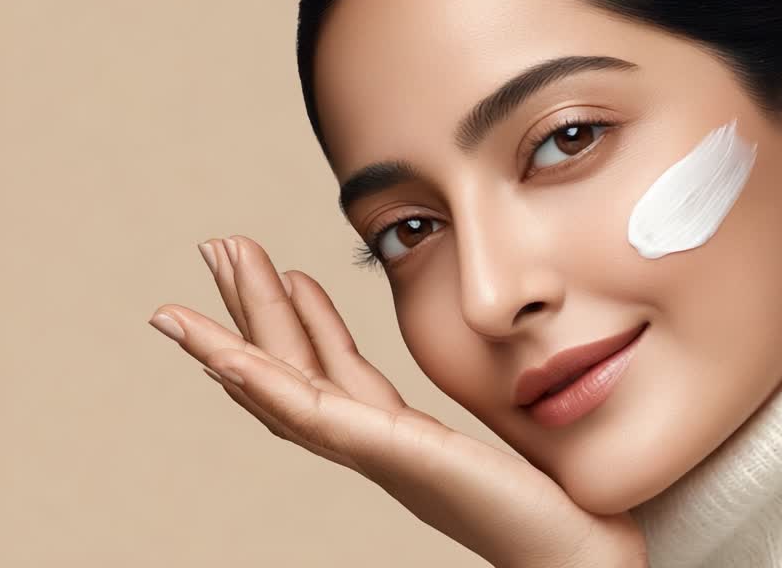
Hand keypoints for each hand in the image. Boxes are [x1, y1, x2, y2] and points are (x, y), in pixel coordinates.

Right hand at [147, 235, 647, 567]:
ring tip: (207, 272)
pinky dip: (263, 386)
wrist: (574, 550)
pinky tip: (226, 357)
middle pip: (294, 368)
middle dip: (253, 307)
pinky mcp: (395, 454)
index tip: (280, 273)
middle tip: (220, 245)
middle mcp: (375, 444)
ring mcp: (377, 452)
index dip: (298, 324)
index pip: (331, 371)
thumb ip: (474, 396)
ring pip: (284, 388)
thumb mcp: (498, 426)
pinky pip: (314, 416)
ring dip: (235, 332)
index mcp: (399, 434)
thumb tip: (500, 360)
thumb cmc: (547, 497)